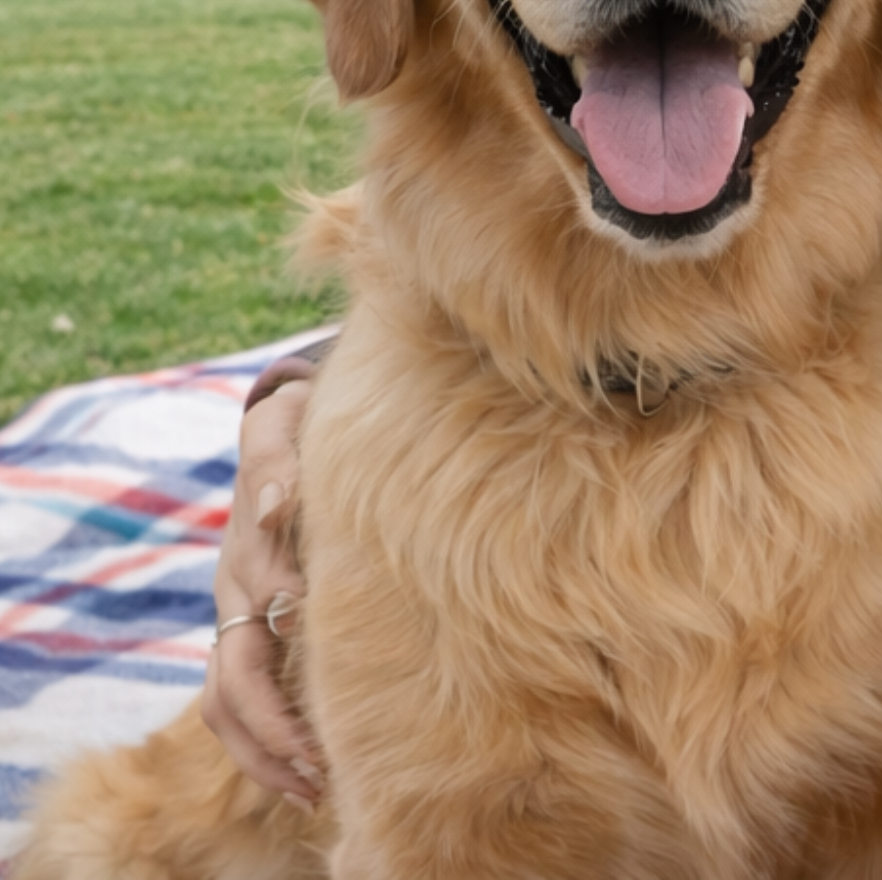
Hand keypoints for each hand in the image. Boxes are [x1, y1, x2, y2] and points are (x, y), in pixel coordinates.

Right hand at [200, 379, 323, 806]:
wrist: (280, 434)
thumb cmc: (299, 428)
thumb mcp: (285, 423)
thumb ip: (277, 457)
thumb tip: (276, 507)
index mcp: (249, 543)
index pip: (260, 587)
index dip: (287, 614)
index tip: (321, 646)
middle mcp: (235, 590)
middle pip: (233, 676)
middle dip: (272, 724)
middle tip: (321, 761)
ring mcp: (238, 618)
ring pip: (228, 705)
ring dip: (267, 752)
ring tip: (316, 788)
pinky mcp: (251, 636)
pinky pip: (242, 708)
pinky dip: (269, 749)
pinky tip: (312, 779)